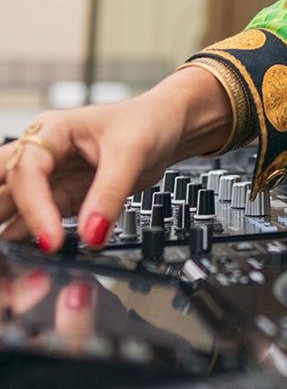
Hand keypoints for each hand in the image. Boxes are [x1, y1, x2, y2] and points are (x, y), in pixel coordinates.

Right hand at [0, 67, 231, 252]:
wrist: (168, 126)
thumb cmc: (149, 122)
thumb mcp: (133, 151)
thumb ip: (111, 193)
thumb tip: (93, 234)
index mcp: (51, 131)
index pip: (27, 172)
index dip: (34, 208)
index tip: (51, 240)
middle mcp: (41, 156)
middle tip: (6, 252)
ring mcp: (47, 181)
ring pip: (8, 209)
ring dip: (12, 236)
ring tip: (17, 265)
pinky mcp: (59, 202)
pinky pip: (34, 225)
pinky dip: (30, 243)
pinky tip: (32, 262)